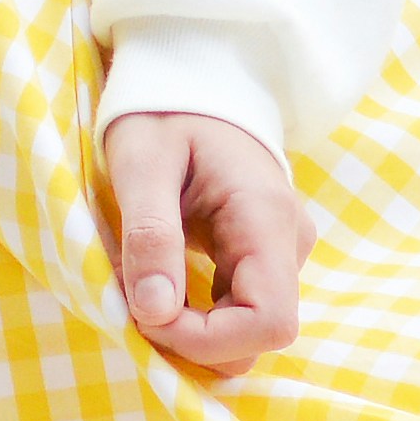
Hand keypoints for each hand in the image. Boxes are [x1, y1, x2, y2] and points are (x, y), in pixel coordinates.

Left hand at [103, 112, 312, 370]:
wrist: (193, 79)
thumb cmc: (163, 114)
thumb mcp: (142, 164)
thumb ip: (151, 236)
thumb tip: (154, 313)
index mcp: (265, 218)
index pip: (267, 322)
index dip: (207, 340)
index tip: (146, 314)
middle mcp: (289, 242)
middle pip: (258, 336)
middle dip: (191, 338)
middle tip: (131, 297)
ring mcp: (282, 251)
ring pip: (246, 329)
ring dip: (189, 329)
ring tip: (140, 282)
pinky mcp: (263, 256)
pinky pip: (237, 310)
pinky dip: (194, 314)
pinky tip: (158, 280)